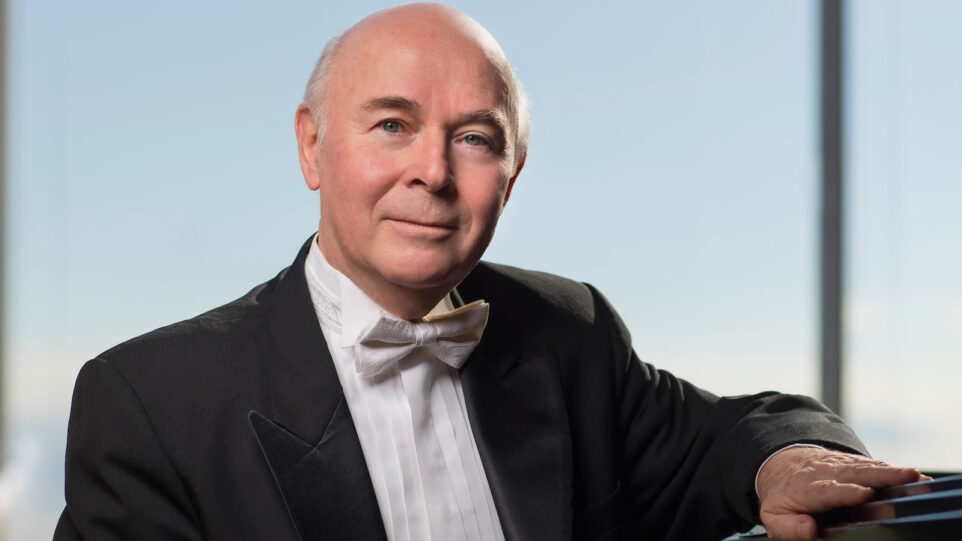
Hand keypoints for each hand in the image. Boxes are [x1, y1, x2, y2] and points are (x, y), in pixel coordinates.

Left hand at [756, 447, 929, 540]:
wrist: (784, 467)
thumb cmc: (782, 499)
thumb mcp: (774, 517)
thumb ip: (788, 527)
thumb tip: (809, 530)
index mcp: (806, 489)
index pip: (827, 490)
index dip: (845, 492)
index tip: (863, 494)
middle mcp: (826, 473)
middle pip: (855, 474)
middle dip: (880, 476)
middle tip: (906, 477)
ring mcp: (841, 466)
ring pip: (868, 468)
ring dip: (893, 471)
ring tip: (916, 476)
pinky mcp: (854, 464)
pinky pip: (875, 466)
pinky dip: (895, 471)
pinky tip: (915, 477)